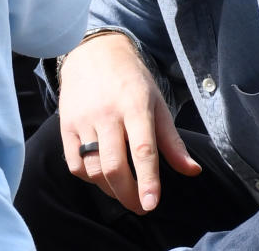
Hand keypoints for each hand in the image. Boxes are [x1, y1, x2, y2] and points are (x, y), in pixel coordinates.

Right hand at [58, 32, 200, 213]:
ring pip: (93, 168)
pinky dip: (89, 177)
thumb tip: (192, 171)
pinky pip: (74, 163)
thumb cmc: (131, 81)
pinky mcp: (65, 124)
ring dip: (110, 189)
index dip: (148, 181)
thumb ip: (172, 142)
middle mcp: (107, 113)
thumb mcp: (157, 104)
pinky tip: (101, 175)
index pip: (143, 150)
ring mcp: (83, 119)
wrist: (93, 53)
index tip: (151, 205)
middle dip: (128, 194)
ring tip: (124, 191)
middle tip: (140, 206)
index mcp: (136, 106)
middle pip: (114, 166)